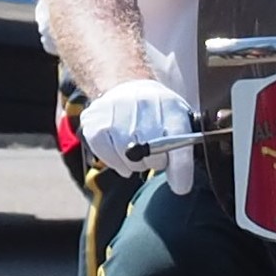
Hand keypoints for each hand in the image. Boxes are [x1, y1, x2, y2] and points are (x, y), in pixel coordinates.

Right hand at [81, 77, 195, 193]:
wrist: (128, 88)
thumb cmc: (158, 114)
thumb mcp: (178, 125)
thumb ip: (181, 155)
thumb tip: (180, 187)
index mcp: (172, 110)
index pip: (179, 144)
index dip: (180, 170)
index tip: (181, 187)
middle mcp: (144, 106)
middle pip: (152, 157)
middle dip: (155, 162)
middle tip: (153, 152)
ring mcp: (117, 111)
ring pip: (129, 159)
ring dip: (134, 162)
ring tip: (135, 148)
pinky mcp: (94, 120)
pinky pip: (106, 155)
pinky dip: (114, 161)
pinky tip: (120, 151)